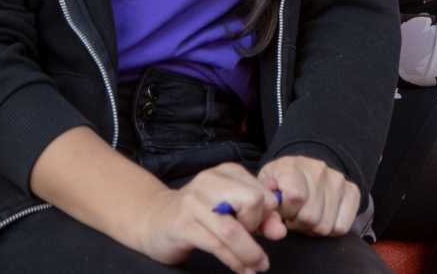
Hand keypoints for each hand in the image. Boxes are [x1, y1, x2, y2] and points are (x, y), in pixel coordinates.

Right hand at [135, 162, 284, 273]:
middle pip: (252, 202)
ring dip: (251, 253)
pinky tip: (242, 270)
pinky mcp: (182, 225)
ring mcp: (193, 202)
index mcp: (226, 172)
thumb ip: (259, 216)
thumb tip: (280, 229)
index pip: (263, 191)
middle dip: (258, 227)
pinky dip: (235, 261)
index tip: (263, 229)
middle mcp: (210, 181)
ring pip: (233, 230)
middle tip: (254, 241)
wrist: (155, 220)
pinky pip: (217, 246)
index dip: (268, 215)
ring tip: (258, 266)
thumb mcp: (232, 208)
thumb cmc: (200, 214)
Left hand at [259, 155, 360, 236]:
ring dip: (313, 229)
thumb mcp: (266, 188)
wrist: (303, 170)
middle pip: (311, 216)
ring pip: (325, 225)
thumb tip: (270, 214)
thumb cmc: (280, 184)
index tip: (283, 211)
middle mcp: (319, 169)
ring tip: (306, 216)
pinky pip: (342, 227)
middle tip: (294, 217)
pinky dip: (330, 231)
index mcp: (293, 165)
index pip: (295, 197)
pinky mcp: (352, 191)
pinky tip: (321, 219)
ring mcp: (338, 179)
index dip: (287, 213)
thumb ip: (266, 202)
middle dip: (298, 224)